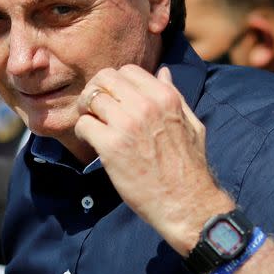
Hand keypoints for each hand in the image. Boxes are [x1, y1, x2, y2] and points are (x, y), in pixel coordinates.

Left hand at [74, 64, 233, 255]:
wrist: (187, 204)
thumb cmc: (190, 167)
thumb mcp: (191, 124)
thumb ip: (175, 95)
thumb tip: (163, 71)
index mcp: (165, 97)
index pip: (127, 70)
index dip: (115, 83)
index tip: (113, 99)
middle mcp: (146, 105)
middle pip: (104, 78)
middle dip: (96, 90)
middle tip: (95, 109)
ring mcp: (127, 124)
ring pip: (91, 98)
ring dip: (87, 111)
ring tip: (94, 127)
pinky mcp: (111, 146)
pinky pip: (83, 124)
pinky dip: (83, 132)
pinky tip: (91, 143)